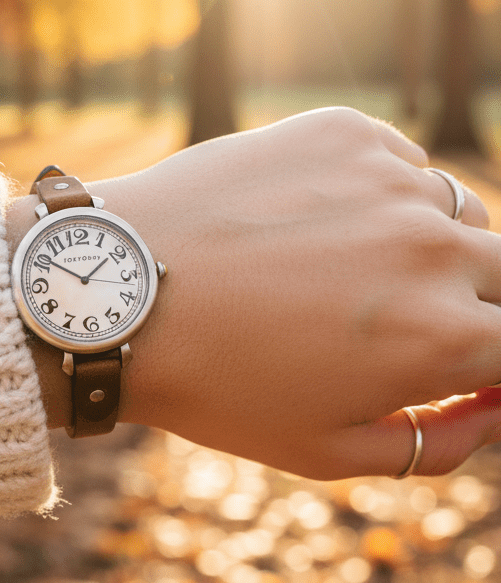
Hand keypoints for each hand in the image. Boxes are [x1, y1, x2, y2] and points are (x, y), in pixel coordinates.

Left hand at [8, 108, 500, 479]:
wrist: (119, 292)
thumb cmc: (213, 382)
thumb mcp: (323, 450)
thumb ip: (435, 443)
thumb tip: (492, 408)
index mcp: (441, 337)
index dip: (497, 362)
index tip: (466, 367)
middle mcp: (432, 248)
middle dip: (476, 303)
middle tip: (405, 319)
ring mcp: (388, 179)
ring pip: (454, 211)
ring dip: (426, 244)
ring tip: (344, 270)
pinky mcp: (341, 132)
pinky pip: (396, 161)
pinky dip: (379, 193)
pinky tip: (316, 219)